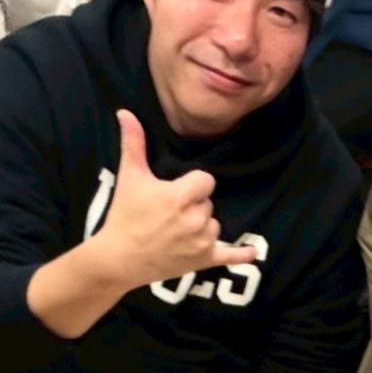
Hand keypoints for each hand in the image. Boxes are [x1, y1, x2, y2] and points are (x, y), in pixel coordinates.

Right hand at [93, 110, 257, 289]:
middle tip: (168, 216)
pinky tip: (253, 252)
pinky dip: (241, 255)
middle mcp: (195, 219)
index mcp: (180, 197)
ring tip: (176, 232)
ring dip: (201, 226)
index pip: (206, 180)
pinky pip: (230, 256)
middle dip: (192, 206)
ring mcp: (202, 242)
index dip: (192, 184)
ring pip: (214, 224)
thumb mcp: (130, 177)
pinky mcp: (203, 260)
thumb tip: (125, 112)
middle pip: (208, 203)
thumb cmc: (124, 216)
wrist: (118, 260)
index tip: (175, 191)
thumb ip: (133, 143)